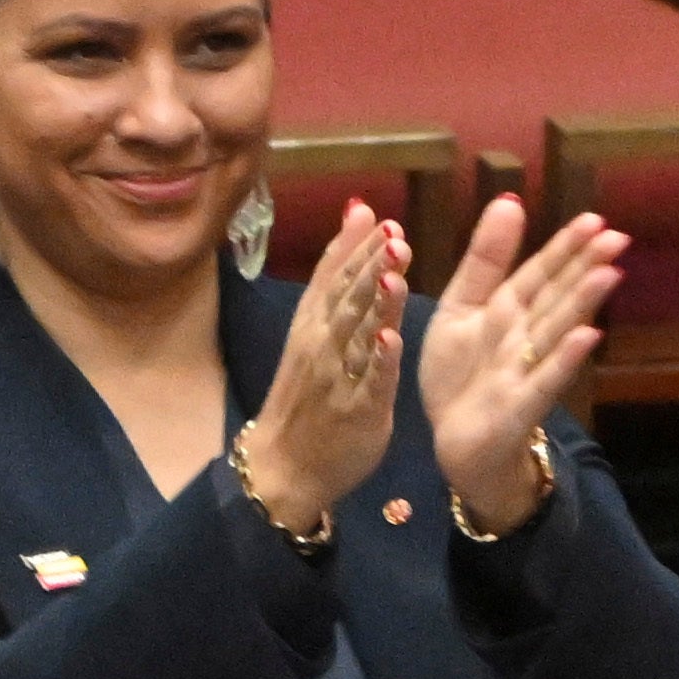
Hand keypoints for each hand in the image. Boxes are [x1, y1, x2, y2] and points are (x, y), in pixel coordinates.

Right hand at [238, 198, 413, 530]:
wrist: (282, 464)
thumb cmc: (308, 397)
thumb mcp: (314, 338)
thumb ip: (336, 291)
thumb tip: (355, 236)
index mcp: (313, 325)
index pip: (333, 277)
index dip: (353, 245)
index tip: (377, 213)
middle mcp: (323, 344)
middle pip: (347, 296)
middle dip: (369, 263)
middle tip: (393, 231)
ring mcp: (339, 377)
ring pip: (358, 332)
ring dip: (377, 299)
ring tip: (396, 267)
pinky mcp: (357, 411)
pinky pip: (369, 383)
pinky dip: (379, 361)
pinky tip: (390, 338)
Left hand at [410, 191, 624, 529]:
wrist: (454, 443)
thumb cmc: (461, 376)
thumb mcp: (462, 306)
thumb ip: (486, 259)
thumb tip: (510, 200)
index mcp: (507, 310)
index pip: (540, 272)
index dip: (565, 247)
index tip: (595, 219)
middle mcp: (523, 338)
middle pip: (556, 297)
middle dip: (585, 268)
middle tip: (618, 238)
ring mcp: (524, 372)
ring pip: (555, 331)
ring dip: (582, 305)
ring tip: (609, 274)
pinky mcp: (517, 407)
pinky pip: (543, 380)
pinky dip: (564, 360)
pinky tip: (587, 337)